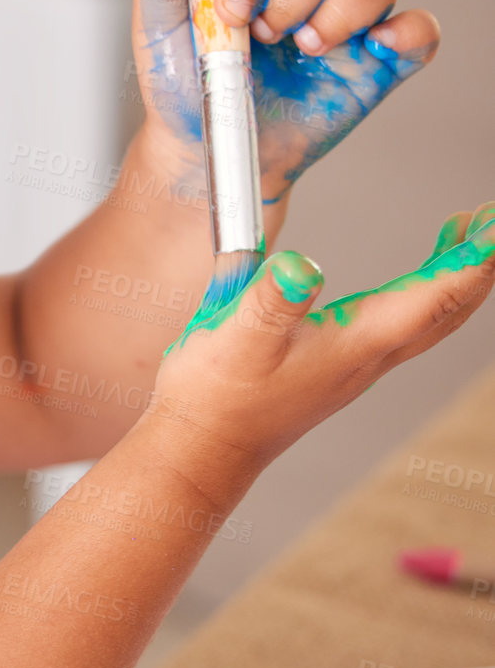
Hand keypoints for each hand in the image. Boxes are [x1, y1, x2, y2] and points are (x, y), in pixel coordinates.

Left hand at [129, 0, 440, 219]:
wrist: (208, 151)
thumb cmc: (182, 82)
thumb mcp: (153, 27)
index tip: (231, 8)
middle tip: (262, 36)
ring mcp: (343, 18)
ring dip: (339, 13)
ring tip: (304, 49)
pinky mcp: (377, 59)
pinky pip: (419, 30)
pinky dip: (407, 33)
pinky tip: (374, 48)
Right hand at [139, 202, 494, 509]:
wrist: (202, 448)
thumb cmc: (218, 398)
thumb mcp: (236, 339)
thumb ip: (271, 299)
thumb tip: (303, 266)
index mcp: (356, 343)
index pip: (437, 295)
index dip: (475, 256)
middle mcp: (367, 357)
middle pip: (447, 308)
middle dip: (475, 262)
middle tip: (487, 219)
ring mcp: (353, 367)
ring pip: (428, 320)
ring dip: (453, 280)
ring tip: (460, 238)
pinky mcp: (334, 371)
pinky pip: (398, 330)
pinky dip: (419, 299)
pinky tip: (397, 290)